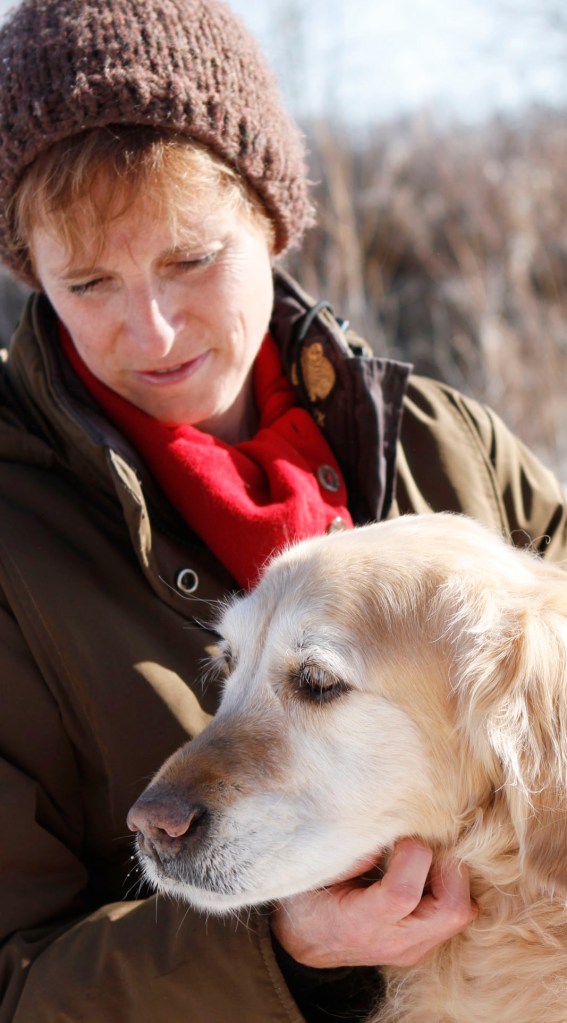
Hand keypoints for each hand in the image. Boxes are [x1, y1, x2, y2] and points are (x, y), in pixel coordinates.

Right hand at [271, 838, 475, 967]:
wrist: (306, 942)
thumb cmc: (307, 896)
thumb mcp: (315, 869)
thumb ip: (352, 851)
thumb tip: (392, 828)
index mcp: (359, 924)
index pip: (404, 894)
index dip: (412, 854)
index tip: (399, 835)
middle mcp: (394, 943)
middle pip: (452, 910)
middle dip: (448, 868)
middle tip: (424, 845)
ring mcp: (413, 949)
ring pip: (462, 913)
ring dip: (452, 878)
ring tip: (424, 857)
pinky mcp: (424, 945)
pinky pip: (456, 915)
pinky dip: (450, 887)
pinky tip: (427, 871)